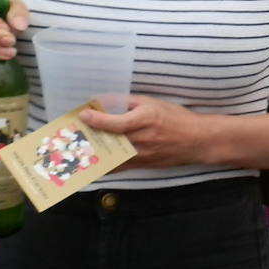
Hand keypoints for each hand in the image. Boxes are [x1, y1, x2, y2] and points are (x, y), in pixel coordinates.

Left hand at [79, 95, 208, 167]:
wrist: (197, 141)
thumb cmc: (176, 118)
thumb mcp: (153, 103)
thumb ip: (128, 102)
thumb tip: (104, 101)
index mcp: (146, 119)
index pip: (117, 123)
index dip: (98, 120)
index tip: (83, 115)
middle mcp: (143, 139)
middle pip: (109, 140)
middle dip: (89, 136)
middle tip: (71, 133)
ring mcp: (142, 155)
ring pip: (110, 156)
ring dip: (91, 153)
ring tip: (74, 147)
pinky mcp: (142, 165)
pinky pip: (118, 167)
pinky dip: (102, 165)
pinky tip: (89, 163)